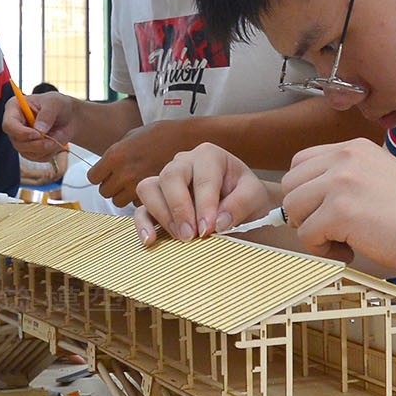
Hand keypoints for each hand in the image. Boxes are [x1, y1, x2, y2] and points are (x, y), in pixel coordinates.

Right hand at [3, 90, 77, 161]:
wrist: (68, 118)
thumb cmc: (58, 105)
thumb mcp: (55, 103)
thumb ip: (47, 114)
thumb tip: (39, 129)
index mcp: (15, 108)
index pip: (9, 124)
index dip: (21, 132)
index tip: (37, 134)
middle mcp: (14, 125)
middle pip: (17, 142)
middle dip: (36, 144)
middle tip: (52, 140)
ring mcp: (20, 139)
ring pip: (26, 152)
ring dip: (44, 149)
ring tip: (56, 138)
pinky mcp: (28, 149)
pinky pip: (35, 158)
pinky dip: (47, 153)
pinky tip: (54, 143)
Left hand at [90, 118, 208, 206]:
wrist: (189, 139)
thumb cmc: (162, 133)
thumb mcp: (133, 135)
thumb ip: (117, 151)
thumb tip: (106, 163)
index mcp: (115, 155)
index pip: (93, 176)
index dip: (99, 175)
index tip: (106, 174)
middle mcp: (124, 172)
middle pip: (105, 192)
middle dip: (112, 186)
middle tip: (123, 180)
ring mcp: (138, 186)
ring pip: (119, 201)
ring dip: (125, 195)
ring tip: (136, 185)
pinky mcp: (153, 195)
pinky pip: (137, 204)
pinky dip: (141, 199)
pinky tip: (149, 188)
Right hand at [133, 143, 273, 243]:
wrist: (241, 205)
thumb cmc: (246, 197)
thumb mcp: (254, 197)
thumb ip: (240, 205)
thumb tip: (218, 222)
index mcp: (209, 156)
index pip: (202, 177)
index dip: (204, 204)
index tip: (208, 229)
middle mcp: (183, 163)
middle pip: (170, 177)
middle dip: (180, 208)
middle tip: (192, 235)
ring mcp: (166, 180)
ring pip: (149, 189)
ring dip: (163, 215)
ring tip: (181, 238)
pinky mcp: (156, 201)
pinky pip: (141, 209)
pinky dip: (142, 224)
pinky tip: (151, 240)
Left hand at [279, 140, 395, 270]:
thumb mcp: (377, 174)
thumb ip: (345, 177)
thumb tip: (308, 199)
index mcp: (352, 148)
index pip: (301, 162)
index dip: (304, 191)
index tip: (320, 211)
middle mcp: (343, 158)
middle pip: (290, 185)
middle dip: (303, 212)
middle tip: (328, 229)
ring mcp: (340, 183)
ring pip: (293, 209)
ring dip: (311, 231)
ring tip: (340, 241)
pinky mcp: (339, 211)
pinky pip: (307, 235)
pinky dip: (322, 250)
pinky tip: (349, 251)